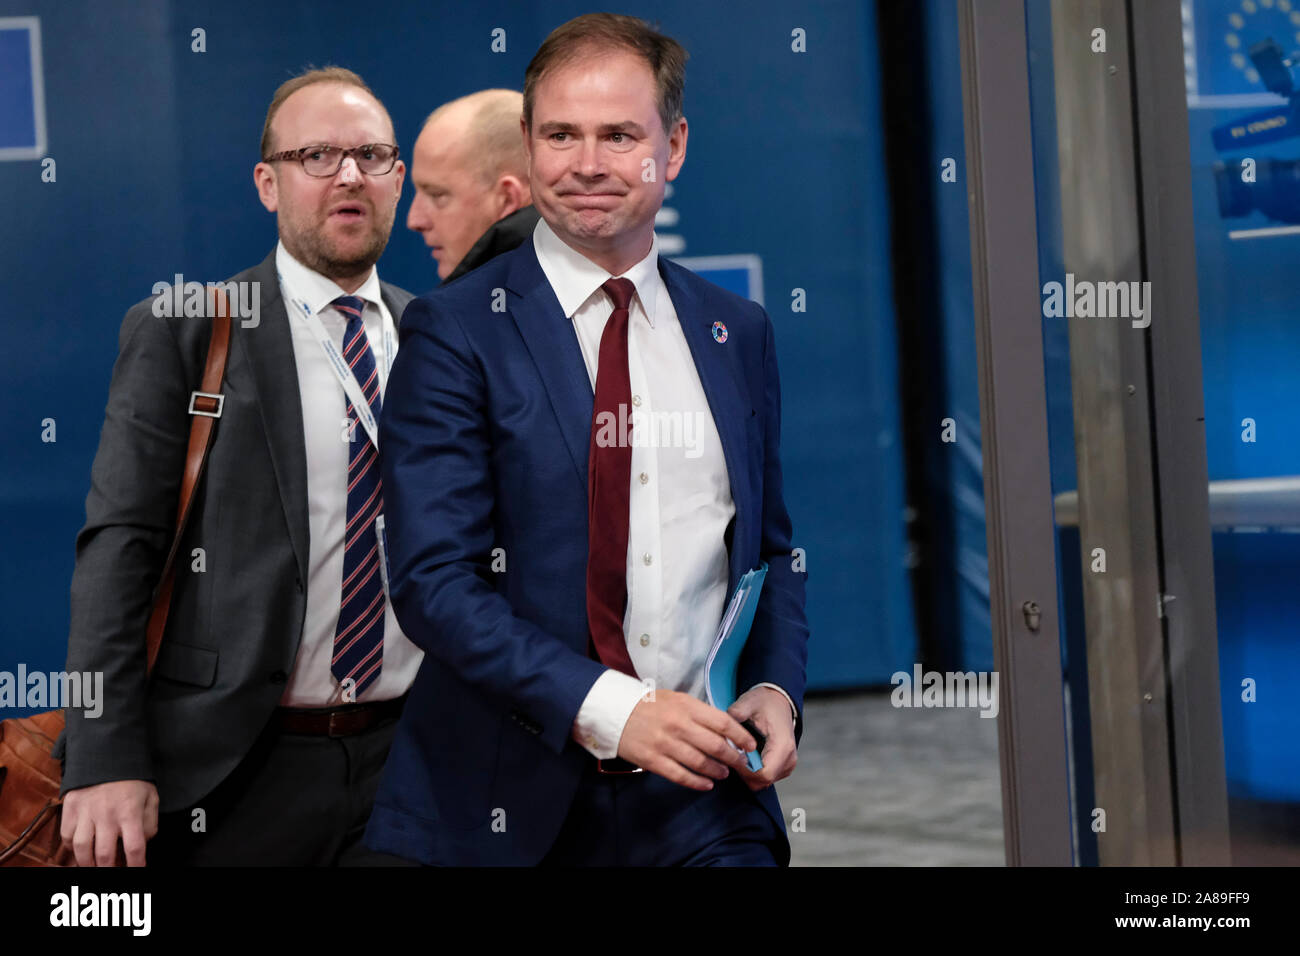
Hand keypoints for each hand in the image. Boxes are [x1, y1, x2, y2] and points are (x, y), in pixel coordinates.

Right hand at [61, 779, 158, 866]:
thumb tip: (142, 844)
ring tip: (94, 867)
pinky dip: (73, 847)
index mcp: (130, 811)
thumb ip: (150, 823)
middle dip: (109, 870)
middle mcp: (107, 814)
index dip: (136, 865)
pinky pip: (67, 836)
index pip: (135, 847)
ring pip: (82, 848)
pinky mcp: (70, 808)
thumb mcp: (151, 797)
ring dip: (87, 863)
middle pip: (105, 854)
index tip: (137, 871)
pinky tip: (81, 850)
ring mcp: (86, 812)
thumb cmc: (132, 779)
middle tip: (112, 873)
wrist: (106, 755)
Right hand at [616, 688, 757, 790]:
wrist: (615, 711)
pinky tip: (707, 784)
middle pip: (716, 746)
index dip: (741, 736)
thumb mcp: (677, 699)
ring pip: (701, 763)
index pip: (723, 723)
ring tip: (723, 773)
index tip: (750, 745)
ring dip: (717, 771)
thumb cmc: (650, 705)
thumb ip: (700, 713)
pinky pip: (681, 776)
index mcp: (687, 707)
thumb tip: (725, 731)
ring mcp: (665, 744)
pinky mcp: (653, 761)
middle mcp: (679, 725)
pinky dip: (698, 782)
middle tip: (740, 763)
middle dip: (733, 758)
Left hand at [728, 686, 797, 791]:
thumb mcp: (748, 702)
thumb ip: (735, 713)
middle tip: (732, 752)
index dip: (744, 770)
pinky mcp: (783, 767)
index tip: (732, 756)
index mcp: (783, 745)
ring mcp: (788, 764)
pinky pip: (765, 779)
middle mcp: (789, 758)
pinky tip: (746, 755)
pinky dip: (753, 771)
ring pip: (762, 782)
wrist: (778, 700)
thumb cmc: (764, 702)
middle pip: (762, 781)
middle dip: (743, 771)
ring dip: (747, 772)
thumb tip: (723, 730)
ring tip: (739, 751)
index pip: (764, 774)